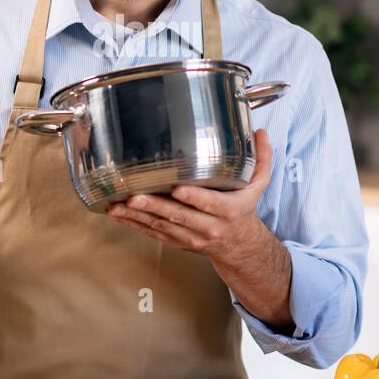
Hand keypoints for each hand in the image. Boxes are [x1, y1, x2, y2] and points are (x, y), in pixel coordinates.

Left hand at [106, 128, 274, 256]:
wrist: (239, 246)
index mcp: (229, 211)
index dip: (195, 198)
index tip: (178, 189)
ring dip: (137, 217)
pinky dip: (135, 225)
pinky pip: (153, 234)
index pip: (211, 204)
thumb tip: (260, 132)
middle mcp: (209, 226)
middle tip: (135, 197)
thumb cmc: (244, 209)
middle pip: (180, 217)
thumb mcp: (257, 185)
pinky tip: (118, 215)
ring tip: (118, 207)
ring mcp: (191, 236)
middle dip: (155, 207)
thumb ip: (260, 159)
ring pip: (162, 227)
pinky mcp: (177, 242)